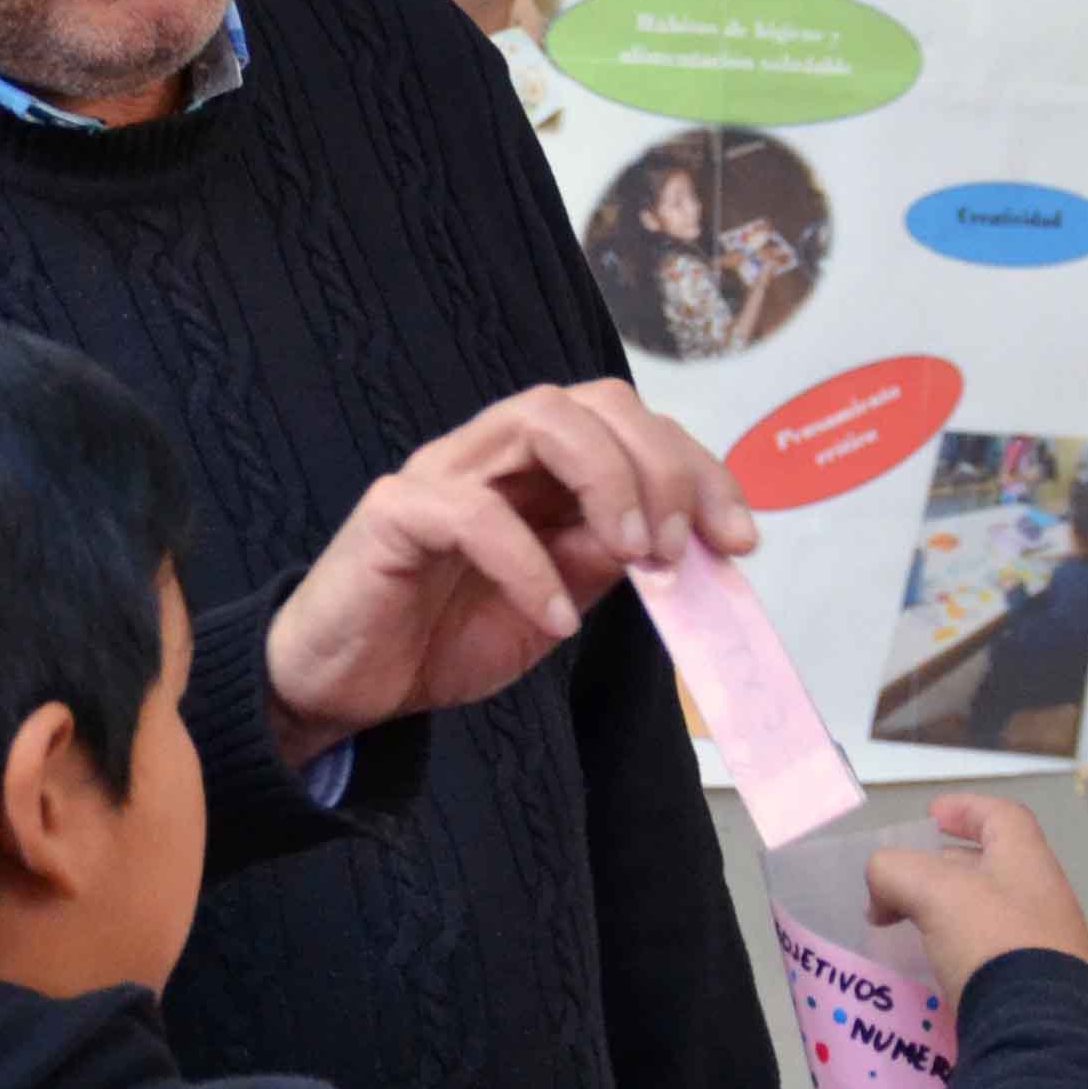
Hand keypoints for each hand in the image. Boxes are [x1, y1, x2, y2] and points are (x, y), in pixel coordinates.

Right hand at [267, 382, 757, 760]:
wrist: (347, 686)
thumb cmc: (443, 635)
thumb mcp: (554, 605)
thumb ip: (606, 563)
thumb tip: (680, 542)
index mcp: (541, 468)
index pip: (633, 427)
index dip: (699, 471)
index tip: (740, 539)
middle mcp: (494, 451)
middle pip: (594, 401)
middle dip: (662, 464)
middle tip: (682, 546)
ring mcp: (442, 472)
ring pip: (538, 418)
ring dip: (607, 480)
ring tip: (636, 555)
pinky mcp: (395, 512)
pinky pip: (471, 512)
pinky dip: (528, 563)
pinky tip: (556, 621)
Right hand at [868, 793, 1087, 992]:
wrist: (1042, 1029)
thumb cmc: (992, 941)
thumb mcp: (933, 891)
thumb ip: (896, 873)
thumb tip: (881, 895)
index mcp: (1027, 862)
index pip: (1001, 817)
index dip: (965, 809)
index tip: (932, 815)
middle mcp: (1044, 898)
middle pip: (994, 866)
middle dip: (946, 868)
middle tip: (906, 883)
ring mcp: (1047, 945)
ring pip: (992, 914)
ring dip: (952, 913)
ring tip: (913, 928)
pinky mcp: (1038, 987)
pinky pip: (994, 956)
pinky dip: (962, 952)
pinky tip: (937, 970)